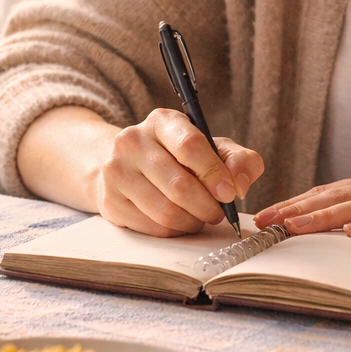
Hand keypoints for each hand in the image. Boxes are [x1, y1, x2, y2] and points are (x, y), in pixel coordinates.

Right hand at [90, 108, 263, 237]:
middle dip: (207, 206)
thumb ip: (238, 160)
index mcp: (162, 121)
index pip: (190, 146)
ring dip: (192, 221)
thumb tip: (240, 185)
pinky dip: (174, 230)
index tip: (229, 193)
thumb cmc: (177, 157)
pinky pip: (152, 227)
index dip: (214, 173)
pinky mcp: (109, 201)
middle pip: (179, 185)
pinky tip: (179, 221)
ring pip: (166, 211)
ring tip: (200, 217)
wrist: (126, 165)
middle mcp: (133, 141)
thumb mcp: (212, 148)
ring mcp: (116, 171)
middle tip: (218, 213)